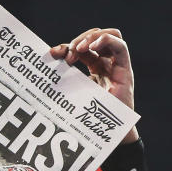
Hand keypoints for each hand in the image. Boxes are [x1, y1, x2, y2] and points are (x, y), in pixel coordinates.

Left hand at [50, 28, 138, 143]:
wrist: (105, 135)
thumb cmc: (88, 116)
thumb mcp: (71, 92)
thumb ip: (63, 77)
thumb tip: (46, 59)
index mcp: (94, 68)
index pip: (81, 48)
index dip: (66, 46)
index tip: (52, 53)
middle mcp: (106, 64)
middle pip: (95, 37)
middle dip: (78, 40)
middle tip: (67, 54)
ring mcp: (116, 66)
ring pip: (110, 35)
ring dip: (92, 37)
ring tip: (79, 47)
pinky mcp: (125, 71)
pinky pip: (120, 46)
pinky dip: (105, 40)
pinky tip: (91, 46)